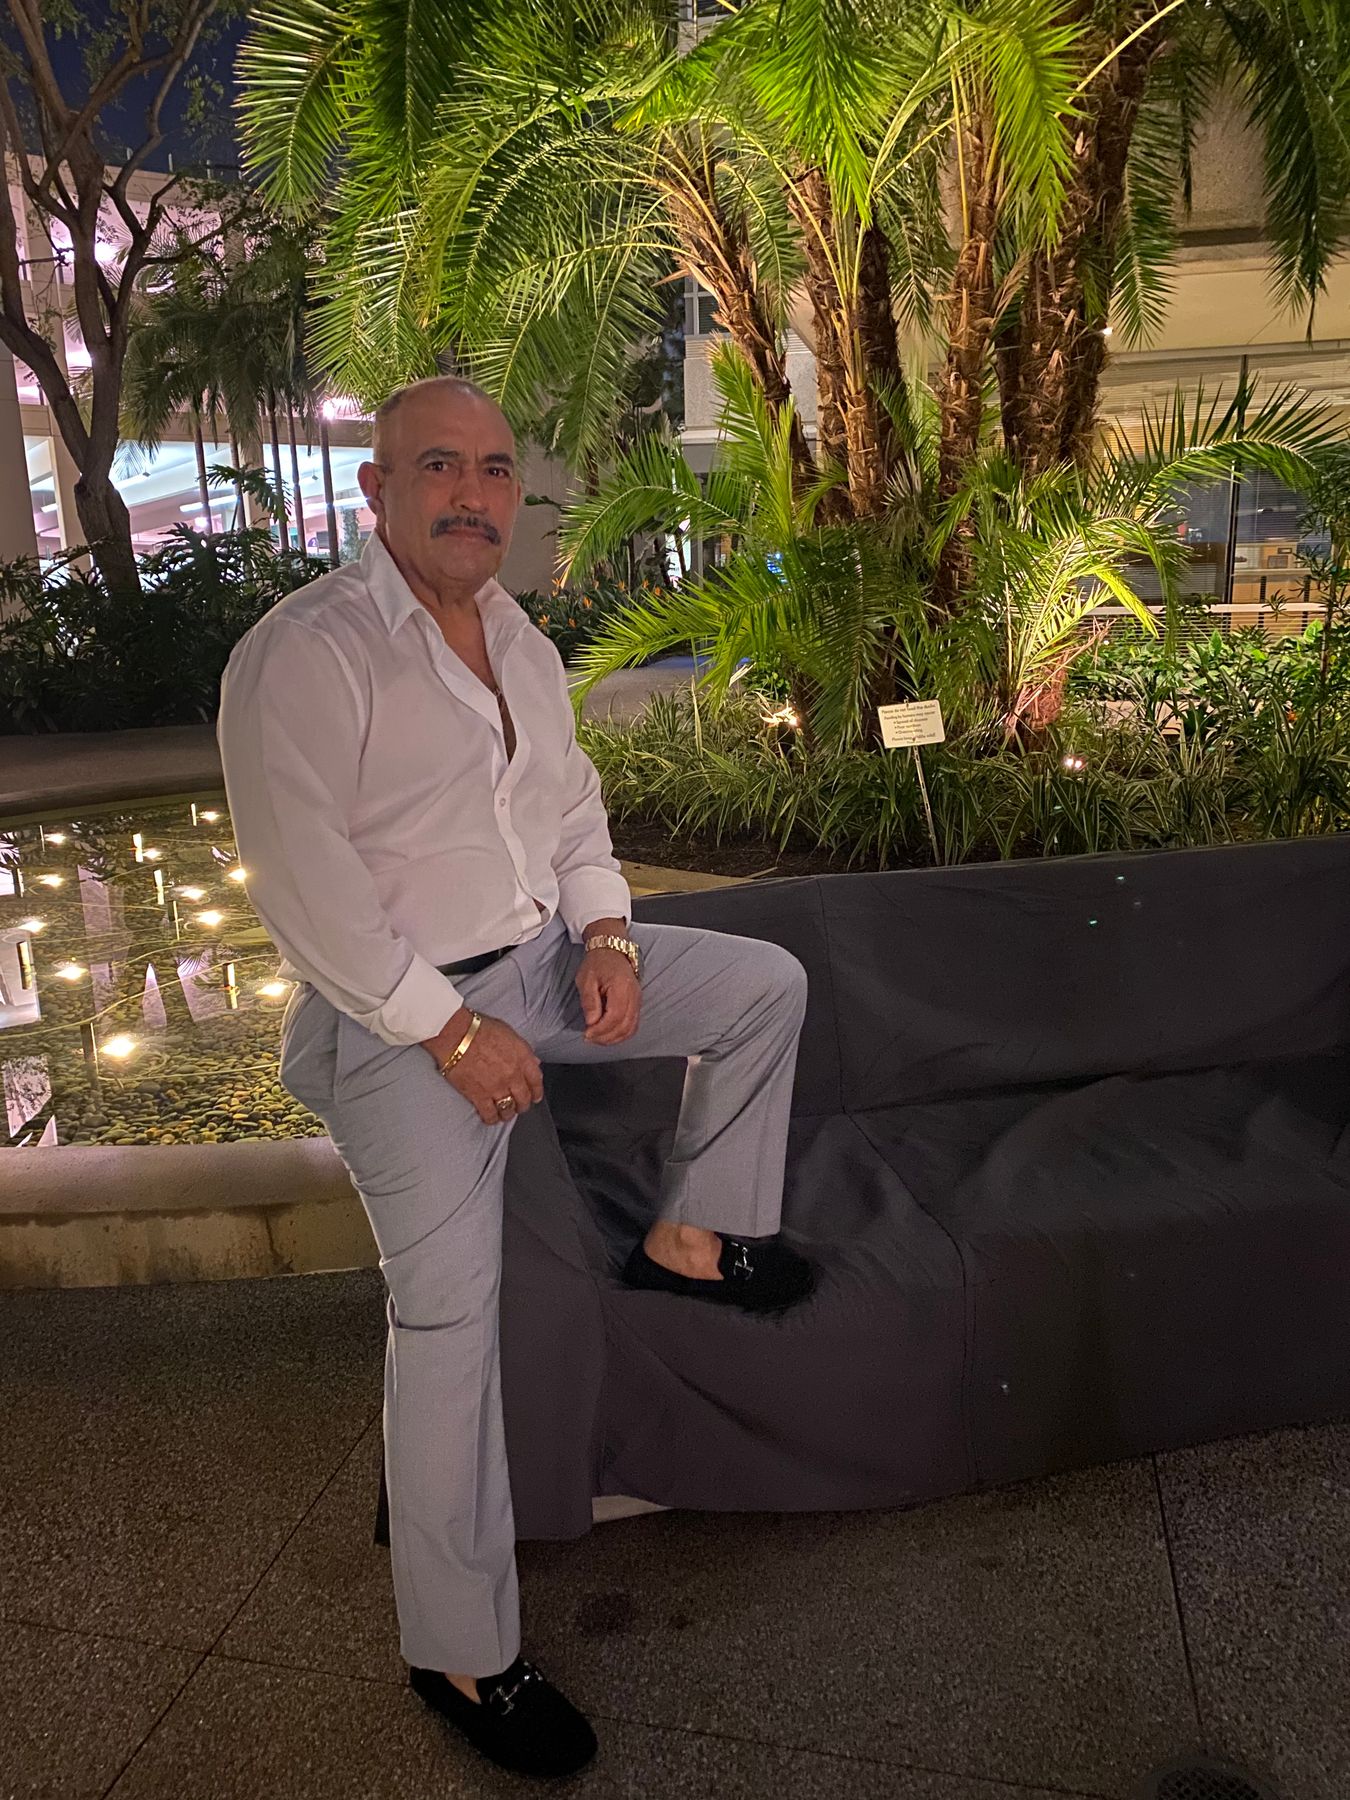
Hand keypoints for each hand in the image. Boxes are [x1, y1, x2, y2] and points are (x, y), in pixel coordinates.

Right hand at [422, 1009, 542, 1125]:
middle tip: (519, 1106)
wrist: (456, 1034)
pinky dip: (491, 1118)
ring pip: (508, 1109)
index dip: (537, 1092)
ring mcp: (497, 1087)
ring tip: (504, 1113)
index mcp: (522, 1058)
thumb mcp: (508, 1033)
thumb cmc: (478, 1028)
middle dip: (523, 1105)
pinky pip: (490, 1114)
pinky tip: (490, 1117)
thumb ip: (523, 1050)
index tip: (535, 1096)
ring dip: (508, 1113)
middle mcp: (513, 1075)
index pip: (537, 1081)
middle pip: (524, 1099)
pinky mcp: (479, 1096)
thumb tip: (533, 1062)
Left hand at [576, 946, 641, 1045]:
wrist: (612, 950)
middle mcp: (634, 996)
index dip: (601, 1030)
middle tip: (590, 1039)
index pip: (615, 1017)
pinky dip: (621, 1034)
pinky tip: (608, 1035)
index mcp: (621, 987)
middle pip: (625, 1026)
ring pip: (630, 1029)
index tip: (587, 1033)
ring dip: (614, 1038)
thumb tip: (591, 1022)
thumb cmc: (598, 963)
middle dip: (606, 1037)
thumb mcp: (586, 979)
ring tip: (597, 1039)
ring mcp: (637, 1001)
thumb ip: (589, 1001)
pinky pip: (633, 1025)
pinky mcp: (637, 1004)